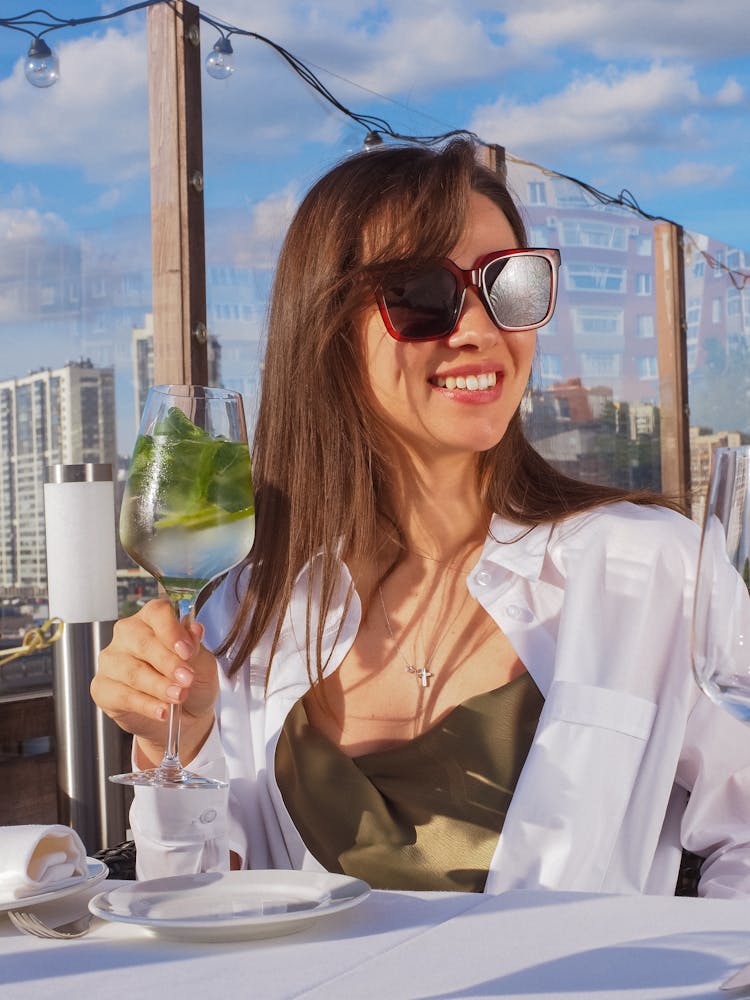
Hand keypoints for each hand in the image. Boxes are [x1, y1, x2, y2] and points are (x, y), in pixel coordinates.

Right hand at [91, 598, 218, 766]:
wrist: (185, 717)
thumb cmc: (192, 682)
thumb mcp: (203, 663)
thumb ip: (196, 648)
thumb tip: (194, 630)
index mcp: (153, 620)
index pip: (157, 612)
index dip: (172, 630)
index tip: (187, 651)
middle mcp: (128, 635)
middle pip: (142, 641)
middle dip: (168, 663)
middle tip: (187, 680)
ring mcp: (112, 661)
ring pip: (132, 671)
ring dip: (158, 686)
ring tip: (178, 696)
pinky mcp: (103, 688)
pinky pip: (122, 695)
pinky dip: (146, 705)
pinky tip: (162, 710)